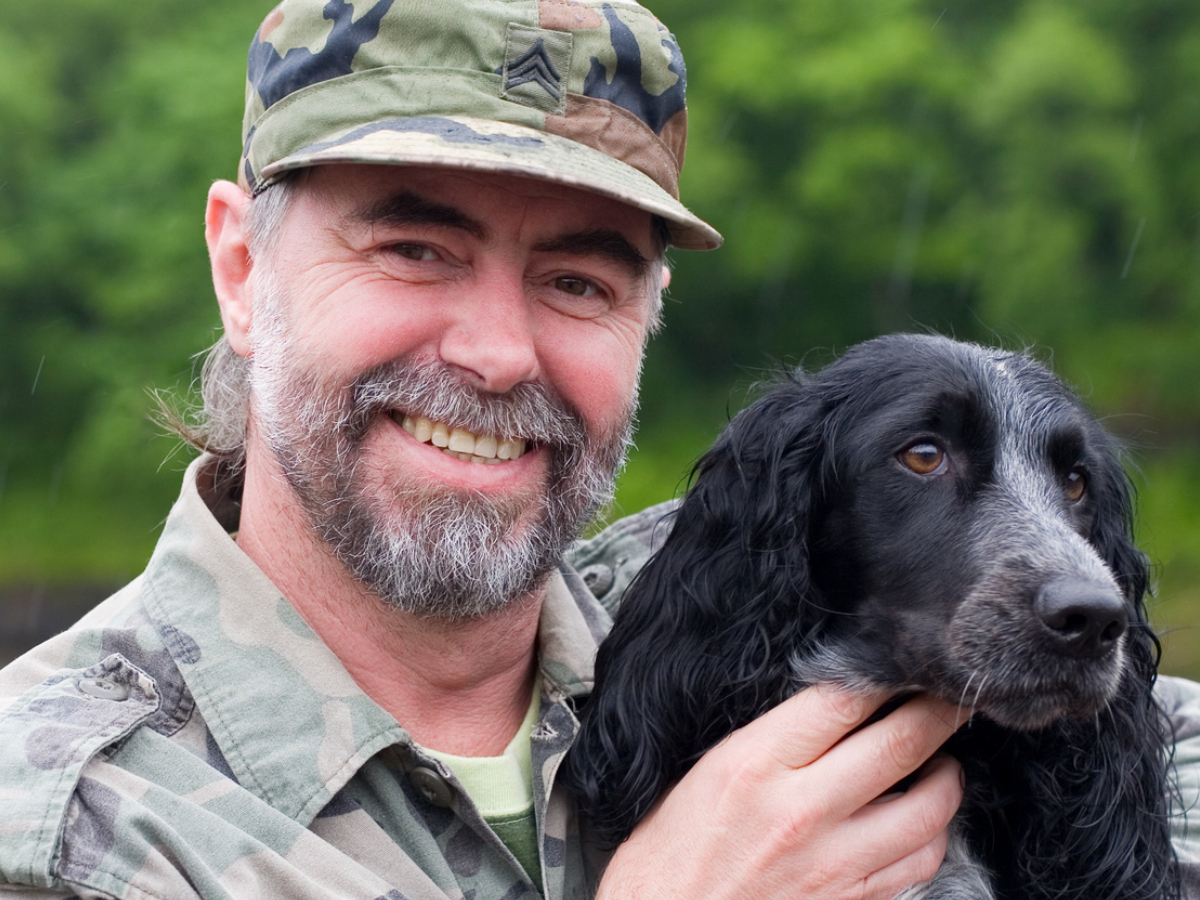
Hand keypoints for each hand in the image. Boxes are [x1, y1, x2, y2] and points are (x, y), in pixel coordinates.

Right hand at [594, 686, 967, 899]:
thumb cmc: (669, 856)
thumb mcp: (704, 774)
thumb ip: (767, 739)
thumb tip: (826, 706)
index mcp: (755, 765)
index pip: (842, 700)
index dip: (883, 672)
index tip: (899, 661)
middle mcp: (801, 811)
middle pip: (900, 744)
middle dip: (939, 709)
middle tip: (952, 692)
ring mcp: (833, 863)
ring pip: (929, 808)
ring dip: (947, 775)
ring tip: (941, 758)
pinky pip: (920, 862)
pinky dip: (934, 834)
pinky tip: (921, 819)